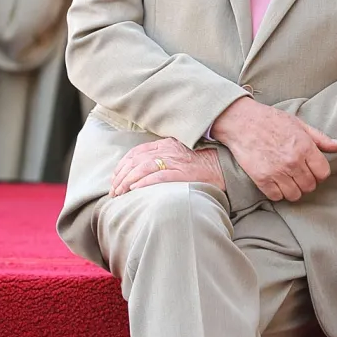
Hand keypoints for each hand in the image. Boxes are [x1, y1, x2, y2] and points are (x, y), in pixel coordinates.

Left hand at [109, 137, 224, 196]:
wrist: (222, 165)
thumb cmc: (200, 163)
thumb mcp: (178, 153)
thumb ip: (162, 156)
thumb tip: (142, 170)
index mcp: (165, 144)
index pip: (136, 152)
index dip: (122, 165)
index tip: (115, 177)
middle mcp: (167, 150)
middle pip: (135, 160)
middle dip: (121, 176)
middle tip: (114, 190)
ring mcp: (175, 161)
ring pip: (143, 168)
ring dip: (127, 181)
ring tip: (120, 193)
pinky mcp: (182, 173)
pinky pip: (158, 176)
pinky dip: (144, 182)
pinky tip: (135, 190)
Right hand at [211, 96, 336, 202]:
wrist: (241, 122)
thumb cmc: (271, 120)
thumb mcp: (299, 124)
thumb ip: (320, 138)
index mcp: (305, 147)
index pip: (323, 173)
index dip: (320, 173)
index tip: (313, 170)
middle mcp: (293, 162)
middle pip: (310, 186)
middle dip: (307, 182)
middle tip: (299, 175)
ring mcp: (277, 172)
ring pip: (295, 195)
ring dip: (293, 190)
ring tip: (288, 180)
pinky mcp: (262, 179)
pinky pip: (276, 197)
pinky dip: (277, 193)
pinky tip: (275, 183)